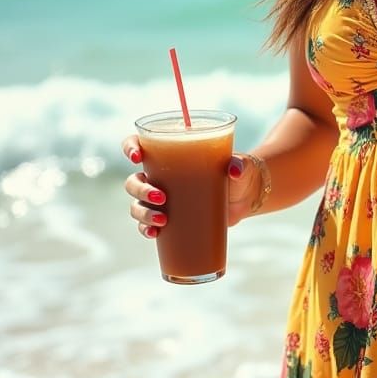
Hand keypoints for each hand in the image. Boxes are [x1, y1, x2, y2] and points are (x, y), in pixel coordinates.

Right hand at [120, 134, 262, 236]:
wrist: (246, 197)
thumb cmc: (239, 173)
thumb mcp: (242, 166)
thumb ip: (240, 164)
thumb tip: (234, 170)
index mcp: (173, 155)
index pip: (141, 144)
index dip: (130, 147)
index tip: (137, 157)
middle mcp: (162, 177)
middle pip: (134, 181)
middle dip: (140, 190)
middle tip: (162, 197)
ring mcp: (163, 199)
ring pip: (137, 205)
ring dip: (143, 213)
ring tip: (163, 220)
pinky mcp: (170, 218)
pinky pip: (146, 225)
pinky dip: (146, 229)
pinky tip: (154, 233)